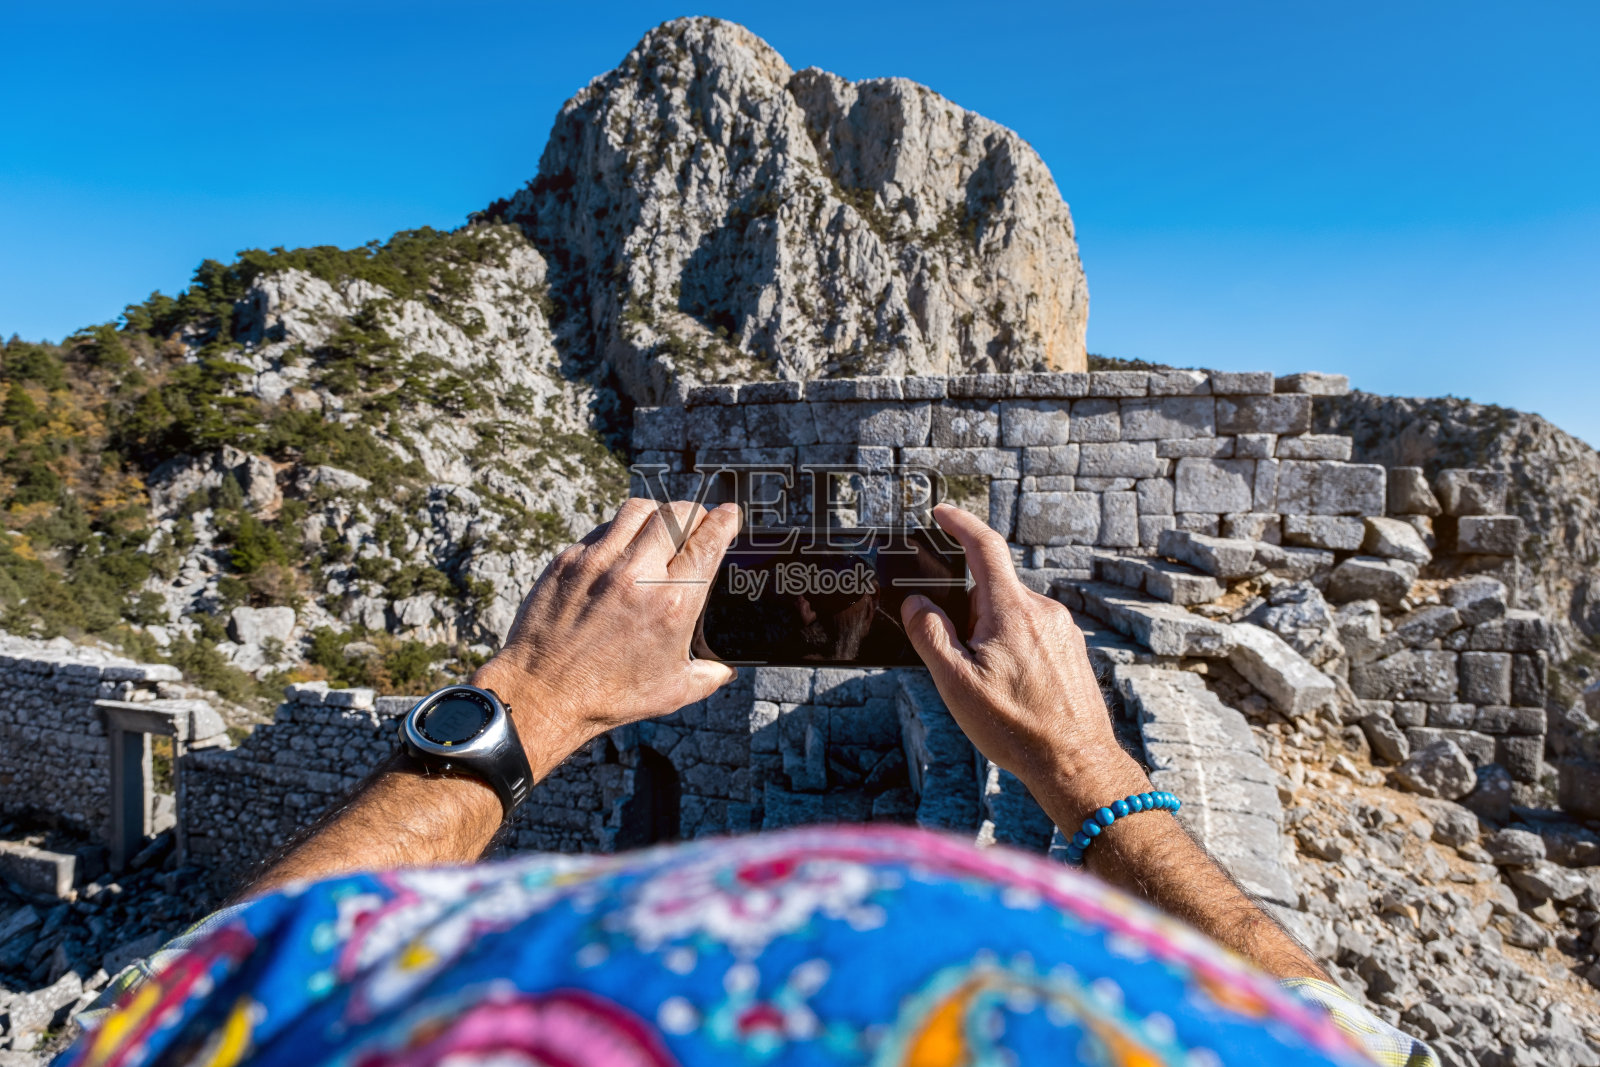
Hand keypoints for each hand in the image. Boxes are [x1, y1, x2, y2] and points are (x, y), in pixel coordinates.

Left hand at [473, 498, 740, 777]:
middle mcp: (638, 575)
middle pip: (677, 514)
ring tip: (662, 526)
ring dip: (658, 513)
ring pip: (638, 510)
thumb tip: (728, 665)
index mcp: (673, 603)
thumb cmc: (609, 696)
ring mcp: (599, 563)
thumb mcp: (674, 690)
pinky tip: (623, 548)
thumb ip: (710, 673)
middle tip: (699, 521)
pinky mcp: (568, 561)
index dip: (726, 520)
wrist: (544, 695)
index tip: (730, 515)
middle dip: (696, 512)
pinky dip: (620, 532)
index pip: (708, 540)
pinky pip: (602, 530)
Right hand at [899, 504, 1148, 811]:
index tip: (941, 513)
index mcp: (1012, 610)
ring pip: (1013, 615)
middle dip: (968, 615)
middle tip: (961, 662)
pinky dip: (1013, 650)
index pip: (984, 547)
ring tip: (992, 688)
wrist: (1076, 762)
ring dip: (991, 637)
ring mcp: (1063, 629)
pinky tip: (1013, 692)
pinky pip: (1033, 633)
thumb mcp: (955, 683)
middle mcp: (1044, 610)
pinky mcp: (1072, 649)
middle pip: (993, 590)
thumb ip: (930, 635)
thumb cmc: (1016, 727)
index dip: (959, 523)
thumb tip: (918, 604)